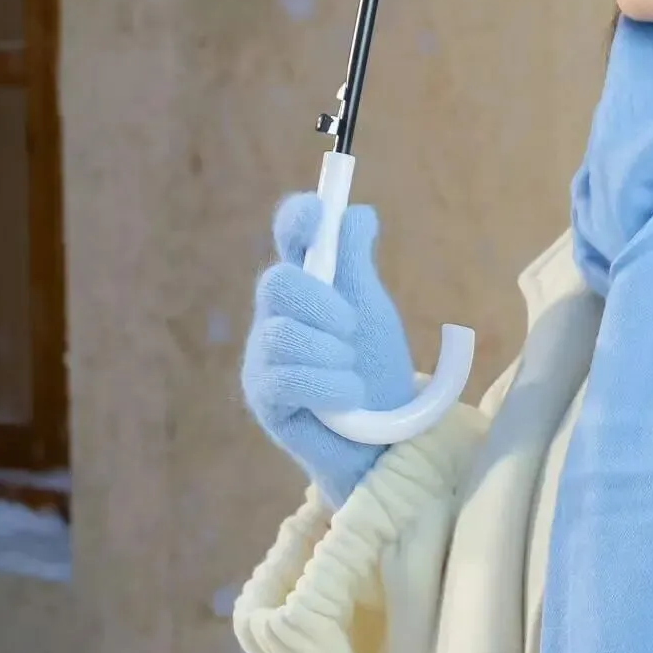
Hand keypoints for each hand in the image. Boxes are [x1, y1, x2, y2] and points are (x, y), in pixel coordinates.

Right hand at [242, 192, 416, 509]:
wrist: (387, 440)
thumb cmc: (377, 370)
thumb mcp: (373, 311)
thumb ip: (358, 263)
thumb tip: (358, 213)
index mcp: (306, 285)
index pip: (290, 238)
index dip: (297, 219)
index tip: (318, 213)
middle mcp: (278, 315)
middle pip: (277, 282)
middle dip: (320, 301)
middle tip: (351, 325)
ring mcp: (265, 357)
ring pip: (280, 334)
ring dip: (328, 351)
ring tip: (351, 369)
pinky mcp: (264, 398)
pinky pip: (284, 378)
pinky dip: (327, 384)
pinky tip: (348, 394)